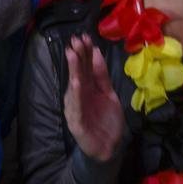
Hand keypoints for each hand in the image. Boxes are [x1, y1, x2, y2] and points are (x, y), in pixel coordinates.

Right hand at [63, 34, 124, 162]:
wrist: (109, 147)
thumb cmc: (107, 120)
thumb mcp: (109, 94)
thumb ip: (102, 75)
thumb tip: (96, 52)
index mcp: (87, 87)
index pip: (84, 67)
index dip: (84, 52)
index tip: (84, 36)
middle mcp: (78, 95)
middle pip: (78, 73)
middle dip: (77, 56)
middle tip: (76, 40)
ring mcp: (76, 107)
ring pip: (74, 86)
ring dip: (74, 70)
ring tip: (73, 55)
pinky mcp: (77, 122)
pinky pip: (76, 107)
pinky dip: (76, 95)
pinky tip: (76, 84)